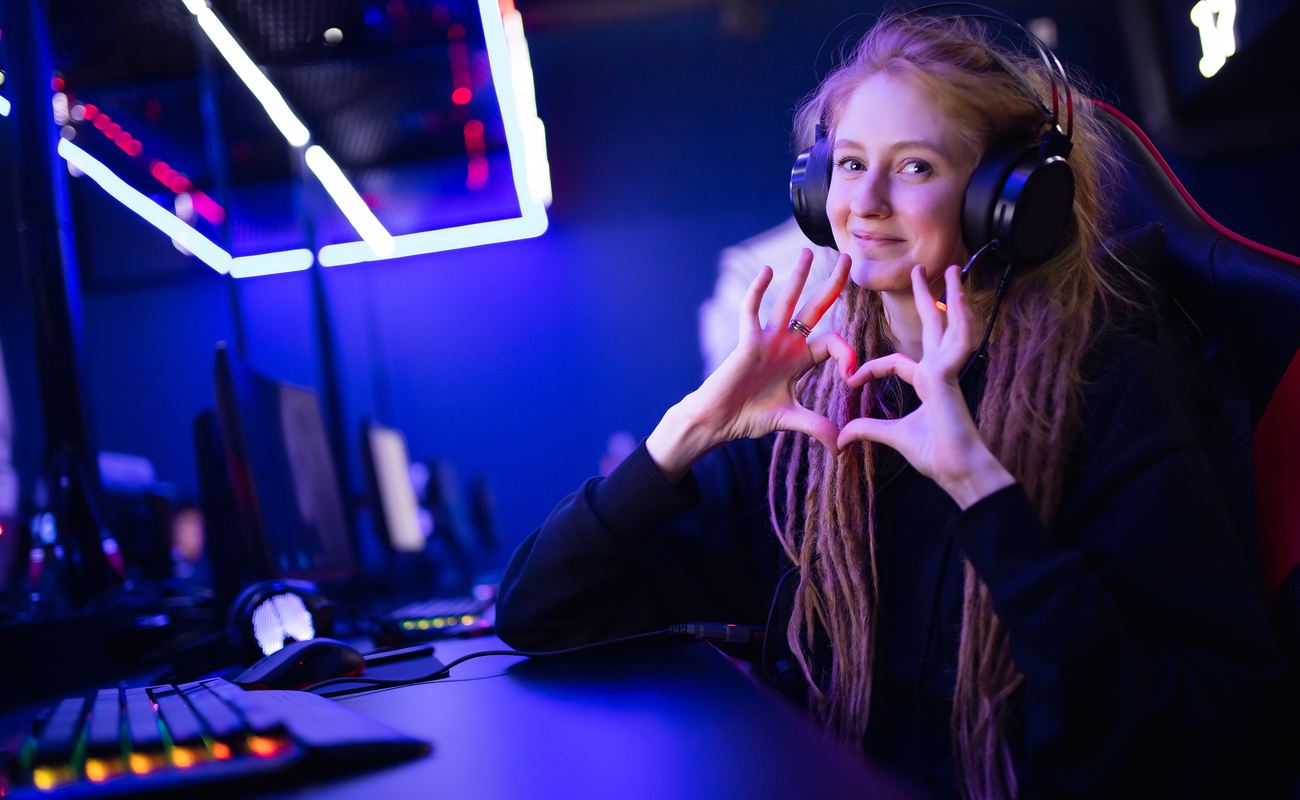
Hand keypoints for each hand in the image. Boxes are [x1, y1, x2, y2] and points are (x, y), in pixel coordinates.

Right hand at [647, 249, 854, 481]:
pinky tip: (766, 271)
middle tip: (848, 259)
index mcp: (800, 360)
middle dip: (833, 285)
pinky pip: (752, 311)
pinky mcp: (746, 341)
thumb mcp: (792, 420)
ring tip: (810, 251)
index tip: (852, 376)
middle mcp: (786, 343)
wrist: (719, 420)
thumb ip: (818, 427)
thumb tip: (844, 447)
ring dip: (799, 277)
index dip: (847, 354)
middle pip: (815, 308)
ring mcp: (766, 339)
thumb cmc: (750, 417)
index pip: (833, 342)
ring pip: (787, 302)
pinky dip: (758, 291)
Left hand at [836, 265, 1014, 508]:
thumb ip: (868, 430)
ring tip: (953, 269)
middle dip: (928, 300)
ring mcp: (946, 371)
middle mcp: (940, 372)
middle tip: (923, 272)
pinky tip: (958, 295)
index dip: (872, 369)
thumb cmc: (935, 456)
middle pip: (934, 328)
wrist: (959, 470)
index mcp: (928, 384)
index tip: (850, 380)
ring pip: (950, 326)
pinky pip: (953, 342)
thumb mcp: (892, 437)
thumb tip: (842, 437)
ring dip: (952, 297)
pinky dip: (959, 318)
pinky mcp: (946, 376)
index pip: (897, 364)